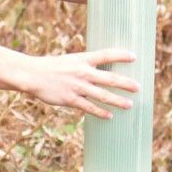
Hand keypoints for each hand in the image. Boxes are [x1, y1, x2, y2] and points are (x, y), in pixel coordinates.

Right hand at [21, 48, 138, 117]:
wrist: (33, 75)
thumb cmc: (51, 67)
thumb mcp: (70, 60)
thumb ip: (85, 65)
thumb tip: (99, 71)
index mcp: (83, 59)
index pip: (106, 55)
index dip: (121, 55)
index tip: (134, 57)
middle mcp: (83, 72)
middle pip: (110, 78)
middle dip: (126, 84)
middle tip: (139, 87)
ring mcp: (78, 87)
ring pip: (103, 95)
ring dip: (118, 101)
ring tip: (129, 105)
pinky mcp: (71, 99)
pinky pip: (89, 107)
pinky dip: (100, 112)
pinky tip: (109, 116)